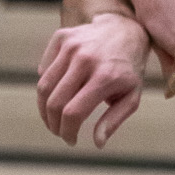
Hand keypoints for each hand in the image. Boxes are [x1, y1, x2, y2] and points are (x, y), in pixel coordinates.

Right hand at [38, 15, 150, 146]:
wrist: (125, 30)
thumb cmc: (128, 70)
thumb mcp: (131, 97)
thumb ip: (113, 121)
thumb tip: (97, 143)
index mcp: (104, 77)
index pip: (73, 113)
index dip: (67, 132)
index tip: (71, 140)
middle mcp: (85, 59)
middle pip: (54, 102)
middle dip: (53, 124)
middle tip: (59, 132)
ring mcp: (71, 45)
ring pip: (43, 86)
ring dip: (44, 109)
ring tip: (53, 119)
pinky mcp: (61, 37)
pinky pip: (44, 70)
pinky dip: (48, 86)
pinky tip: (58, 93)